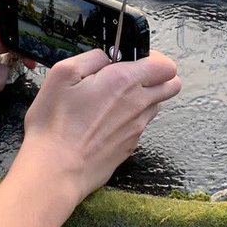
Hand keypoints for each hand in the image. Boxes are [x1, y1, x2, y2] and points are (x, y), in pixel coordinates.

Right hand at [14, 49, 180, 205]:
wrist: (56, 170)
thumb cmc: (55, 123)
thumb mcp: (63, 74)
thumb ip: (93, 57)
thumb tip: (108, 56)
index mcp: (124, 81)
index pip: (167, 65)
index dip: (154, 58)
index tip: (133, 58)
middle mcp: (138, 104)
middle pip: (171, 85)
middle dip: (157, 76)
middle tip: (129, 76)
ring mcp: (137, 128)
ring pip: (156, 105)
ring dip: (143, 98)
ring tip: (112, 100)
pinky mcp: (130, 147)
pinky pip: (140, 125)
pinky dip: (130, 119)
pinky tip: (104, 122)